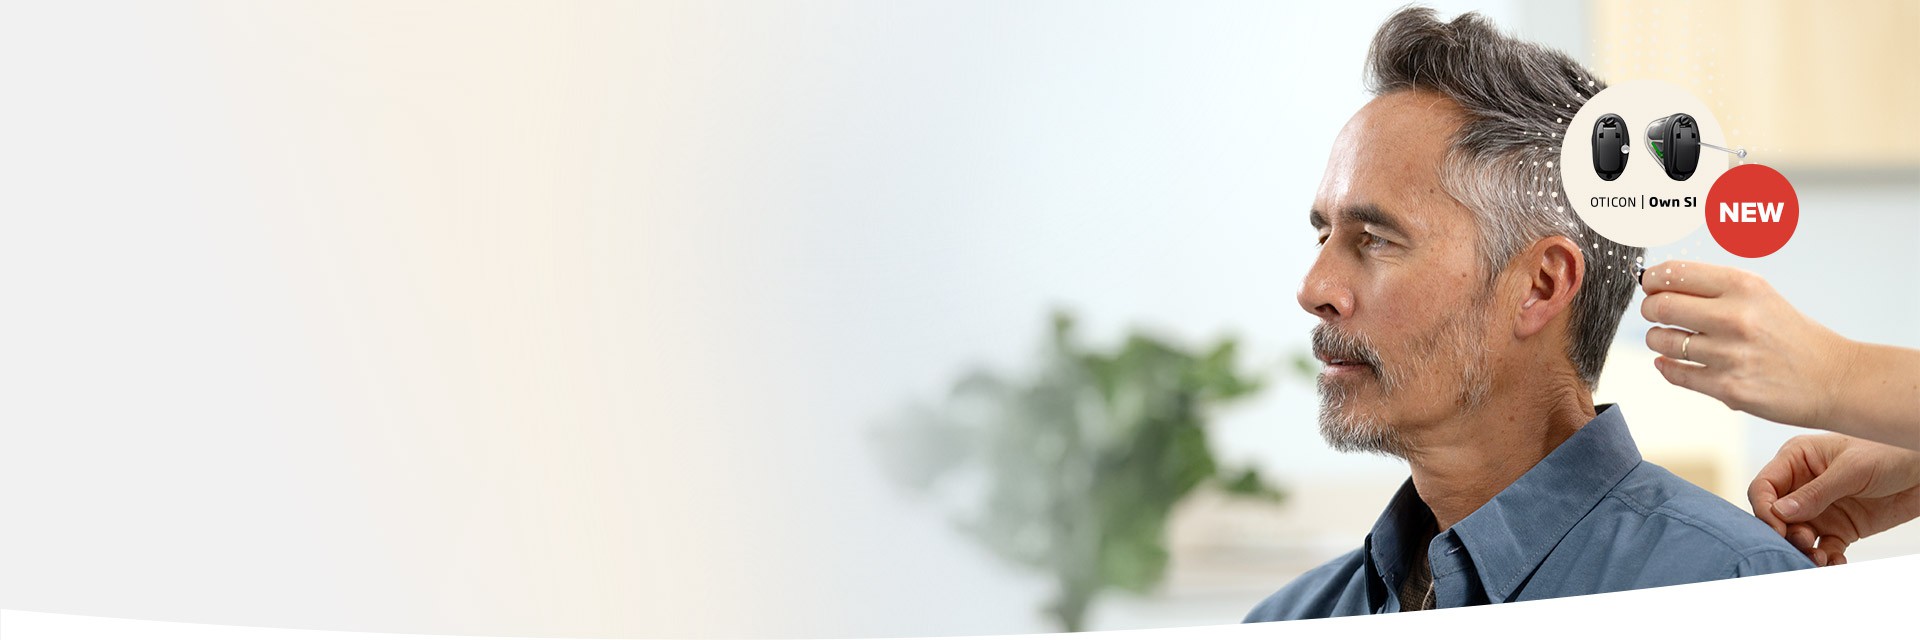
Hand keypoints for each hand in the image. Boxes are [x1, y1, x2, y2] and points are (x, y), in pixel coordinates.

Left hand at [1639, 261, 1852, 429]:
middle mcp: (1735, 317)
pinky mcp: (1728, 388)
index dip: (1652, 280)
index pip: (1674, 273)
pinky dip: (1666, 367)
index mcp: (1744, 286)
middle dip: (1649, 310)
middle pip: (1659, 306)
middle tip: (1655, 314)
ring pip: (1661, 341)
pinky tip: (1671, 362)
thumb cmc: (1792, 335)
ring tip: (1671, 340)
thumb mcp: (1761, 296)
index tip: (1650, 286)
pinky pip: (1675, 373)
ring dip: (1658, 340)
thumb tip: (1658, 284)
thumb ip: (1713, 289)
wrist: (1835, 378)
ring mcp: (1730, 355)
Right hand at [1747, 433, 1919, 565]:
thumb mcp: (1851, 470)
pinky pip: (1824, 548)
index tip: (1777, 528)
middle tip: (1804, 542)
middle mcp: (1802, 484)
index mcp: (1797, 459)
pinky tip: (1835, 562)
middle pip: (1775, 516)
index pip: (1764, 486)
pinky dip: (1826, 559)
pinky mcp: (1840, 528)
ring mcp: (1820, 508)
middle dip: (1784, 533)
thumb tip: (1778, 513)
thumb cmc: (1891, 453)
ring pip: (1796, 536)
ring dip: (1803, 550)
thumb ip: (1815, 492)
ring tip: (1819, 558)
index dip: (1764, 508)